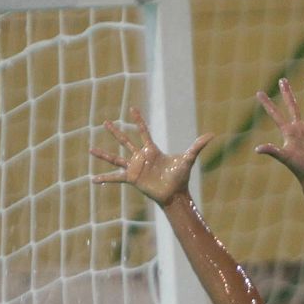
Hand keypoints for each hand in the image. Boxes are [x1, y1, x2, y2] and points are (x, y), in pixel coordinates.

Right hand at [90, 107, 212, 205]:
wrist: (175, 194)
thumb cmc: (181, 176)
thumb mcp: (188, 159)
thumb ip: (197, 146)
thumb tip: (212, 134)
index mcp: (152, 149)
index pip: (143, 130)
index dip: (138, 120)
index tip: (132, 108)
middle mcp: (141, 156)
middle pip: (125, 140)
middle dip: (116, 131)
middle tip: (105, 122)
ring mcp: (135, 167)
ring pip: (116, 157)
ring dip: (103, 154)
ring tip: (90, 149)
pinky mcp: (131, 179)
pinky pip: (115, 177)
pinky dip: (105, 179)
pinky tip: (93, 180)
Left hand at [255, 78, 303, 181]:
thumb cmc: (299, 168)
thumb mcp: (285, 157)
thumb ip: (273, 151)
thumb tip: (258, 149)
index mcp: (288, 132)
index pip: (276, 115)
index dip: (267, 104)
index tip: (259, 93)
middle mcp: (299, 128)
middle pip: (292, 106)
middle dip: (287, 93)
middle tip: (282, 80)